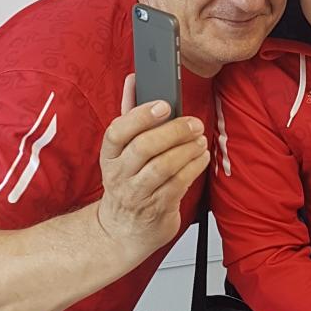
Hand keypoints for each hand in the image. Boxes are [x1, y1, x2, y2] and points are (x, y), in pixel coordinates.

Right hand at [97, 74, 209, 254]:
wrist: (123, 231)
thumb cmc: (127, 182)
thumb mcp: (121, 152)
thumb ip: (129, 115)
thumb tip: (133, 80)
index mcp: (109, 155)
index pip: (118, 131)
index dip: (141, 116)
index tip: (164, 105)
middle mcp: (119, 174)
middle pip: (144, 147)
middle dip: (174, 131)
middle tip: (194, 124)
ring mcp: (137, 193)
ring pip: (163, 166)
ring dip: (187, 150)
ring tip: (200, 140)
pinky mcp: (157, 208)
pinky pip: (178, 184)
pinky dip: (194, 167)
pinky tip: (201, 157)